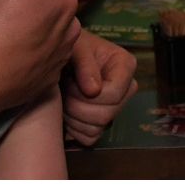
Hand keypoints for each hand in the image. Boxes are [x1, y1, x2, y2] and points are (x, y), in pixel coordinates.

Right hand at [0, 0, 80, 118]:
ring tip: (5, 32)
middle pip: (47, 0)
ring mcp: (60, 55)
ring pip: (43, 27)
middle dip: (29, 0)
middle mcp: (72, 28)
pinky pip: (38, 54)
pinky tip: (9, 51)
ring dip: (30, 25)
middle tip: (2, 10)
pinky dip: (27, 50)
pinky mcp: (46, 77)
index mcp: (67, 1)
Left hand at [61, 30, 136, 144]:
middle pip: (106, 114)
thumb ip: (84, 64)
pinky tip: (67, 110)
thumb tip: (94, 91)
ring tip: (64, 99)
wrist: (58, 58)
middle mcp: (126, 88)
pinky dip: (74, 128)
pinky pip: (90, 138)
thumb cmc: (69, 48)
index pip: (113, 94)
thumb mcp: (75, 46)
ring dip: (73, 117)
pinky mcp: (103, 122)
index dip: (87, 94)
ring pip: (98, 128)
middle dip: (78, 106)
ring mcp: (116, 107)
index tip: (70, 81)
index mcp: (126, 65)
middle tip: (64, 91)